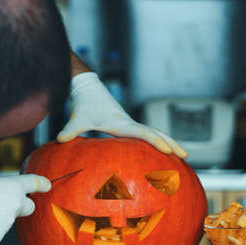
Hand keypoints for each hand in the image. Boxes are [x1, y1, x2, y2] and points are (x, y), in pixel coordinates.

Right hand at [0, 174, 50, 244]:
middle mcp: (14, 206)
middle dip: (21, 204)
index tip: (47, 185)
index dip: (42, 183)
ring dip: (0, 215)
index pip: (34, 183)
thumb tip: (6, 188)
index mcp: (12, 188)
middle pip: (29, 206)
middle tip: (6, 201)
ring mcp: (7, 224)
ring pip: (9, 219)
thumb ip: (1, 183)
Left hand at [57, 72, 186, 157]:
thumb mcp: (77, 118)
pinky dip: (155, 140)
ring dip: (167, 140)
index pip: (142, 133)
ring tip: (181, 153)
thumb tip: (60, 140)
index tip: (168, 150)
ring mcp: (128, 123)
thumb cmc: (83, 103)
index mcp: (120, 122)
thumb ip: (70, 130)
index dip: (156, 141)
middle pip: (154, 132)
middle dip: (170, 142)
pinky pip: (144, 133)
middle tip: (185, 154)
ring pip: (152, 131)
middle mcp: (128, 122)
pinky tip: (159, 150)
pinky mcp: (125, 124)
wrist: (87, 88)